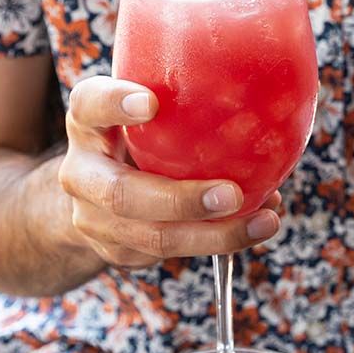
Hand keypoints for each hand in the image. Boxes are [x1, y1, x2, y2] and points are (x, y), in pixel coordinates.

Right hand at [57, 76, 280, 268]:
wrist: (91, 193)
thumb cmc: (139, 137)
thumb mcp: (146, 109)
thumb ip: (184, 99)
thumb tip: (271, 98)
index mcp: (88, 123)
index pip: (90, 105)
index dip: (116, 104)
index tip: (151, 103)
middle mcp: (82, 173)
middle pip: (122, 193)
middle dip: (181, 200)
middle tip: (232, 194)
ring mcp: (94, 219)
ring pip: (152, 237)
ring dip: (215, 235)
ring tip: (265, 221)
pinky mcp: (119, 251)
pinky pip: (170, 254)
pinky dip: (218, 242)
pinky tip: (255, 226)